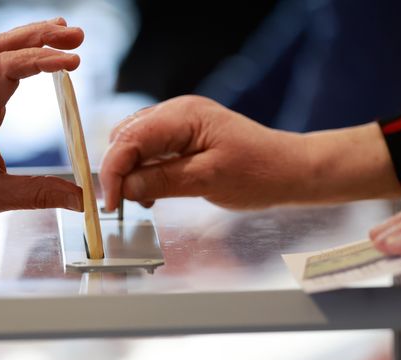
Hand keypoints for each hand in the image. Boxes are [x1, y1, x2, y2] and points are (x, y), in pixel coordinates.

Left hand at [0, 18, 84, 231]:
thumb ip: (37, 195)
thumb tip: (78, 198)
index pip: (7, 69)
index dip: (41, 59)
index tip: (73, 63)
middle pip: (1, 48)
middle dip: (40, 35)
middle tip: (75, 36)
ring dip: (27, 37)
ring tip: (60, 33)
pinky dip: (15, 53)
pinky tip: (32, 56)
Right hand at [99, 95, 400, 211]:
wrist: (290, 171)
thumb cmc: (258, 173)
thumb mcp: (207, 180)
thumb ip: (161, 181)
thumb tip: (124, 187)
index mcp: (182, 116)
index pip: (129, 138)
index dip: (113, 171)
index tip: (111, 204)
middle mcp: (177, 112)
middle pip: (126, 137)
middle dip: (118, 170)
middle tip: (122, 205)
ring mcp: (180, 123)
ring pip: (135, 144)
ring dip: (130, 172)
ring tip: (140, 201)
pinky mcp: (185, 137)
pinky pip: (151, 150)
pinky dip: (145, 172)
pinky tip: (152, 193)